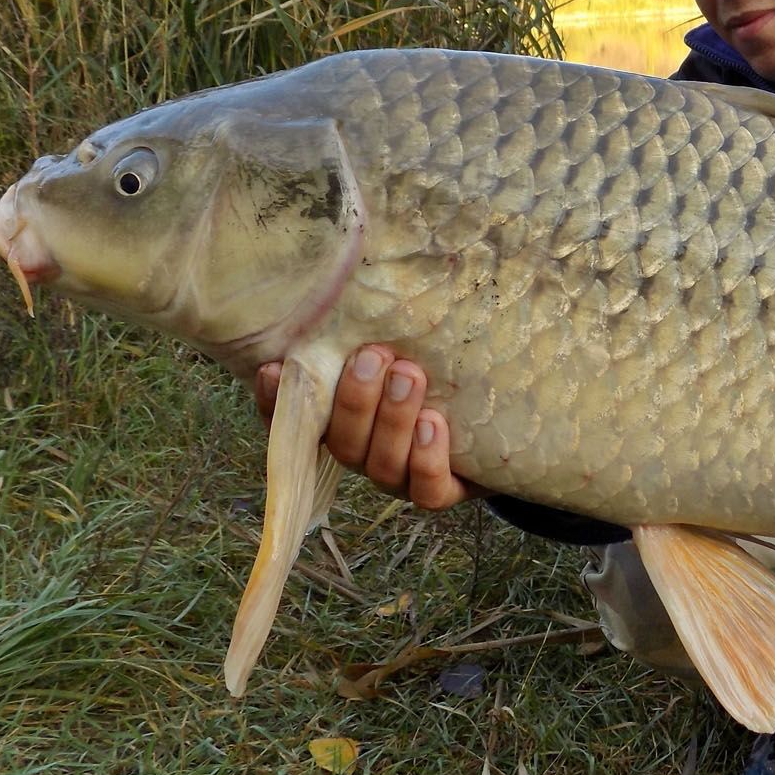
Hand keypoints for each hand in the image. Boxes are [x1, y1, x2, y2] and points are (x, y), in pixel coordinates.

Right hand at [252, 346, 485, 511]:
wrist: (500, 428)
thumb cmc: (441, 375)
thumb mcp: (410, 349)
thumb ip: (380, 332)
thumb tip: (363, 280)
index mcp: (345, 422)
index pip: (298, 420)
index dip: (277, 402)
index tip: (274, 368)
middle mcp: (366, 453)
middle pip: (343, 441)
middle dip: (355, 398)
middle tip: (373, 356)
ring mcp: (401, 477)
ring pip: (382, 462)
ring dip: (392, 417)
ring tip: (410, 375)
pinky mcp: (441, 494)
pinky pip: (426, 488)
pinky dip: (426, 458)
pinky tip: (433, 423)